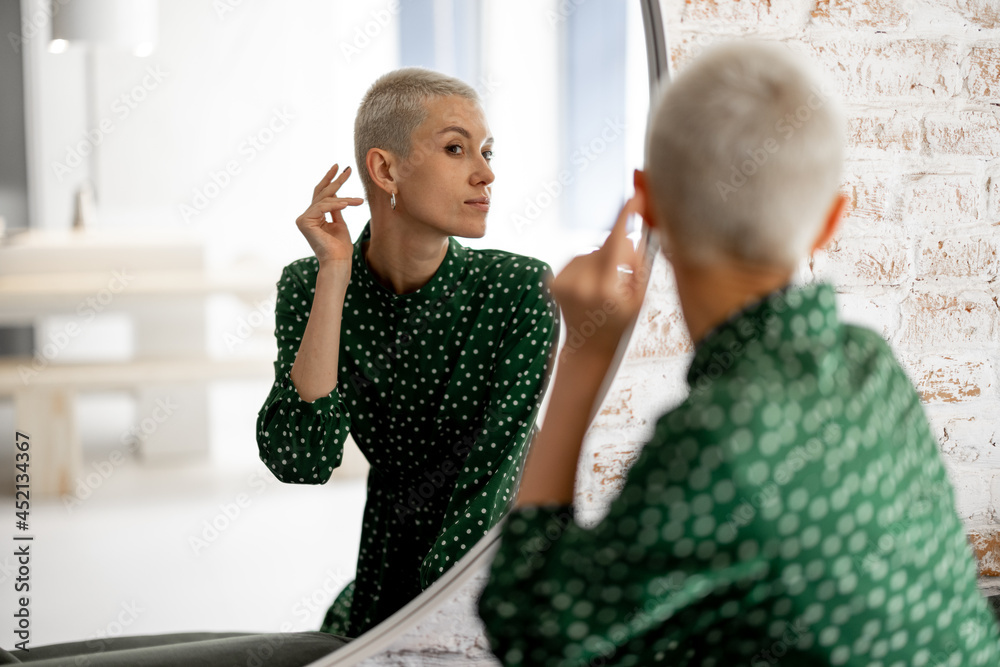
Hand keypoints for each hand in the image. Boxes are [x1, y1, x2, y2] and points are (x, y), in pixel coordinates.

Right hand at [295, 164, 364, 270]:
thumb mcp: (340, 223)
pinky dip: (336, 205)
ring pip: (325, 201)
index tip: (340, 169)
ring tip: (358, 201)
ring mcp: (303, 219)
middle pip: (321, 193)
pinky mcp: (304, 222)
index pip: (322, 195)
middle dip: (335, 180)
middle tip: (347, 169)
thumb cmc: (340, 247)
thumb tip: (338, 196)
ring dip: (344, 199)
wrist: (338, 261)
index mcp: (314, 217)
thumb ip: (336, 210)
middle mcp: (306, 216)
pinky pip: (322, 207)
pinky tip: (348, 203)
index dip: (330, 181)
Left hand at [548, 196, 652, 358]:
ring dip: (600, 260)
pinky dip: (586, 266)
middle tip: (622, 275)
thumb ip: (639, 263)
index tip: (636, 195)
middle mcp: (582, 283)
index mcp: (607, 288)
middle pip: (606, 246)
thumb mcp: (640, 296)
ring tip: (603, 287)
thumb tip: (635, 232)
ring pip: (591, 251)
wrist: (588, 346)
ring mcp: (564, 282)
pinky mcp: (554, 280)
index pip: (618, 242)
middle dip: (618, 251)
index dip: (627, 216)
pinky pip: (577, 259)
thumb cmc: (620, 321)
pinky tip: (589, 287)